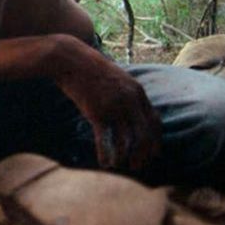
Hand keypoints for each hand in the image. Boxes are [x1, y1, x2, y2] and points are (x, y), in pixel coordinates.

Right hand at [55, 43, 161, 170]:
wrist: (69, 59)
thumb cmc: (89, 67)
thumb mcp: (116, 77)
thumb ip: (126, 92)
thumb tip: (130, 109)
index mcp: (137, 91)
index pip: (154, 121)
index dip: (155, 140)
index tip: (153, 153)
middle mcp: (129, 101)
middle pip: (144, 134)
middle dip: (144, 153)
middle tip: (138, 165)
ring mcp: (113, 107)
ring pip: (127, 140)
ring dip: (125, 156)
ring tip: (121, 165)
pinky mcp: (96, 113)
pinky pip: (105, 140)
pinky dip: (106, 154)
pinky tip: (104, 163)